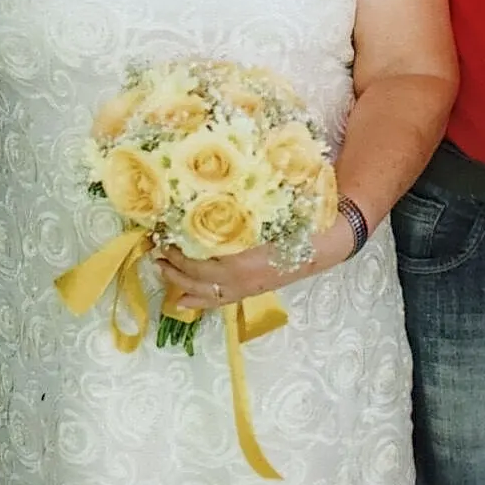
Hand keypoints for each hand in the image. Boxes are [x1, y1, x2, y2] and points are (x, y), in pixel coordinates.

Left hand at [158, 219, 352, 310]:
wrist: (330, 239)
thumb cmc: (304, 218)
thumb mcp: (276, 206)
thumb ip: (247, 201)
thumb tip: (214, 183)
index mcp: (249, 258)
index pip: (204, 262)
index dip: (180, 253)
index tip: (164, 236)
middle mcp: (246, 278)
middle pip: (200, 278)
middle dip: (174, 266)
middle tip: (155, 248)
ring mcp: (250, 287)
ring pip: (208, 293)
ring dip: (180, 283)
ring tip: (160, 269)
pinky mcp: (253, 290)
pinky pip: (221, 300)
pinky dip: (199, 300)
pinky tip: (182, 300)